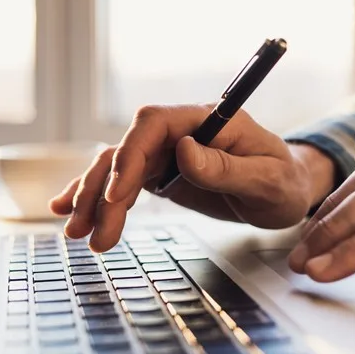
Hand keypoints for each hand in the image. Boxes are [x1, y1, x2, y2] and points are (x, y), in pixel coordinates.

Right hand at [49, 104, 335, 251]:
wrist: (286, 192)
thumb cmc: (284, 182)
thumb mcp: (267, 179)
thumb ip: (227, 167)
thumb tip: (184, 150)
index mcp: (205, 120)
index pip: (152, 124)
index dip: (129, 156)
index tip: (118, 196)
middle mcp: (179, 132)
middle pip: (126, 150)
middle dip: (101, 190)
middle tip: (89, 231)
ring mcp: (166, 154)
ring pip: (116, 168)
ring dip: (91, 198)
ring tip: (76, 232)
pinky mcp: (160, 175)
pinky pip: (121, 183)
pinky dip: (95, 196)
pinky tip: (68, 209)